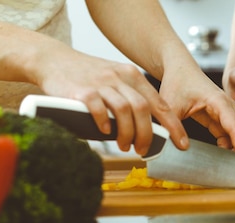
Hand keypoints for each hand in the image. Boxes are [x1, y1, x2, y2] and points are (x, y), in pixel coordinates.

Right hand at [32, 41, 187, 155]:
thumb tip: (149, 129)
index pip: (159, 103)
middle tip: (143, 150)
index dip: (173, 125)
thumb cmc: (87, 76)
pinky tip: (105, 133)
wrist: (53, 60)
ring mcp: (100, 83)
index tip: (181, 143)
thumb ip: (131, 98)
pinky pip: (98, 108)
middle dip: (147, 135)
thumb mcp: (115, 80)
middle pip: (143, 109)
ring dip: (127, 133)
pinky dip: (104, 123)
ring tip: (125, 146)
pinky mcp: (81, 91)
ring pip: (124, 110)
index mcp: (132, 76)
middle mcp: (119, 78)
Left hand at [159, 66, 234, 155]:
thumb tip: (178, 148)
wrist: (180, 70)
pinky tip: (222, 155)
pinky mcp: (223, 117)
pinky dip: (233, 146)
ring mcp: (228, 112)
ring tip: (230, 165)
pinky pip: (233, 134)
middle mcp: (228, 106)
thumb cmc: (176, 82)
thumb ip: (171, 126)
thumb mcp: (169, 105)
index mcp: (218, 101)